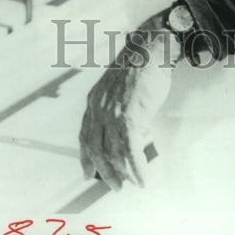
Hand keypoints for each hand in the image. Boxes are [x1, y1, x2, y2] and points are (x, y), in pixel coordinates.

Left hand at [79, 10, 178, 190]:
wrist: (150, 49)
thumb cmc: (140, 65)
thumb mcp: (118, 85)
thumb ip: (115, 104)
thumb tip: (124, 126)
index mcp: (94, 100)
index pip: (84, 135)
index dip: (85, 156)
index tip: (88, 172)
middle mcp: (99, 109)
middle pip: (95, 149)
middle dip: (104, 171)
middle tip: (114, 185)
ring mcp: (113, 114)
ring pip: (113, 154)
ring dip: (122, 173)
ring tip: (131, 183)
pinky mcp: (130, 118)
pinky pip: (131, 152)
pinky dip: (137, 169)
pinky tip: (142, 179)